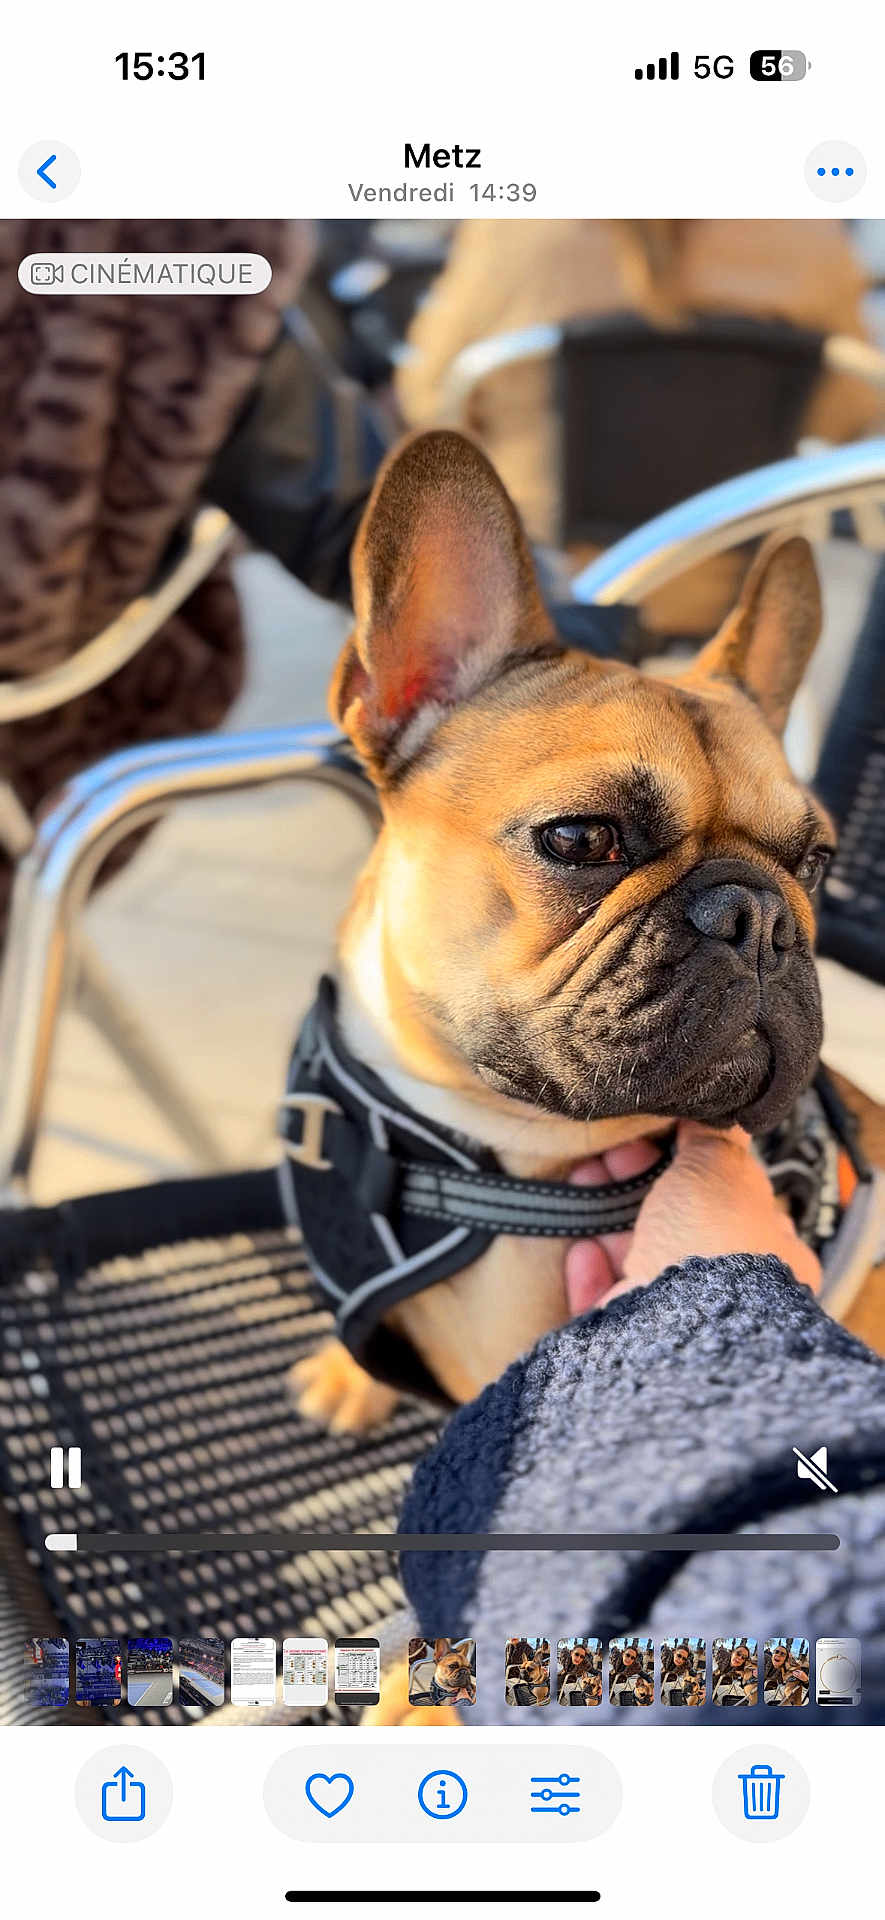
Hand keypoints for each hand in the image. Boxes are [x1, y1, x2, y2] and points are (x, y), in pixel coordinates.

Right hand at [564, 1122, 820, 1314]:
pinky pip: (607, 1303)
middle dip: (641, 1183)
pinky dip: (591, 1273)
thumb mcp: (722, 1167)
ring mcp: (682, 1320)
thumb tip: (713, 1110)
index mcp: (773, 1254)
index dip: (697, 1164)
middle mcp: (732, 1291)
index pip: (738, 1200)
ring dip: (608, 1218)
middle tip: (612, 1152)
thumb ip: (715, 1137)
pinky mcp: (633, 1343)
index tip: (664, 1135)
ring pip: (639, 1260)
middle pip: (679, 1226)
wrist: (678, 1326)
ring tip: (583, 1179)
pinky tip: (581, 1248)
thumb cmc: (716, 1244)